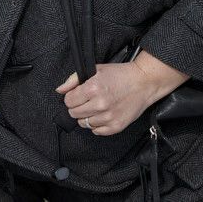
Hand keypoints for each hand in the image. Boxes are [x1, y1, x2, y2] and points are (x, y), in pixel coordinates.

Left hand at [55, 51, 188, 135]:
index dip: (72, 97)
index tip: (78, 94)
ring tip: (96, 107)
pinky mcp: (116, 126)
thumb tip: (59, 90)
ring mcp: (108, 117)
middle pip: (74, 113)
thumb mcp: (95, 70)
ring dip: (87, 116)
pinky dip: (97, 125)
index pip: (68, 101)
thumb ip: (74, 80)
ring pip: (84, 124)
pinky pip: (96, 131)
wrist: (143, 83)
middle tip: (87, 100)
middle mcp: (100, 104)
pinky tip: (103, 115)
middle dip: (77, 107)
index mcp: (93, 88)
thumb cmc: (120, 75)